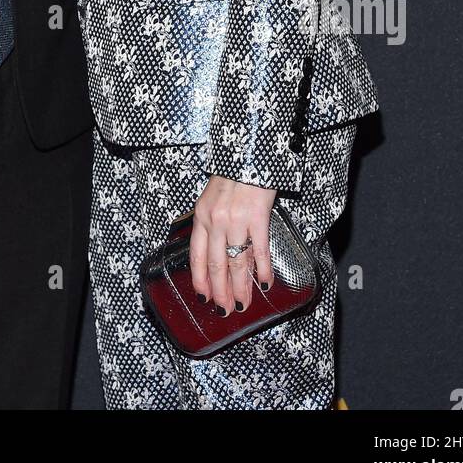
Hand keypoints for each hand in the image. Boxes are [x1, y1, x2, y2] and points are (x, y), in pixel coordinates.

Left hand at [189, 174, 276, 312]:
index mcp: (202, 216)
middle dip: (220, 291)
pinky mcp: (258, 217)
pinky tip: (266, 283)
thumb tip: (215, 248)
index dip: (200, 279)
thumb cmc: (230, 174)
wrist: (246, 151)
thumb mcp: (210, 196)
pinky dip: (263, 269)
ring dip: (241, 288)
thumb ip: (210, 221)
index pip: (196, 256)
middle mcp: (215, 221)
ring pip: (237, 262)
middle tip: (225, 311)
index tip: (204, 297)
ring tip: (243, 305)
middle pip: (216, 264)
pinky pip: (259, 250)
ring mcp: (236, 220)